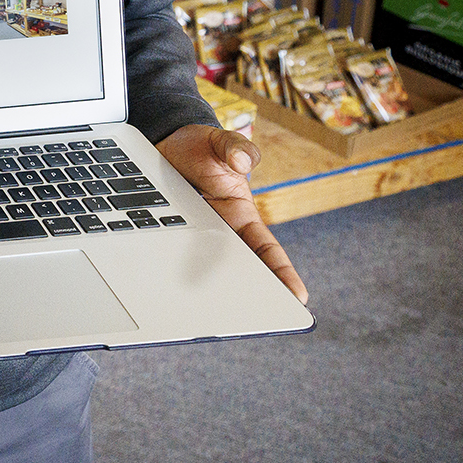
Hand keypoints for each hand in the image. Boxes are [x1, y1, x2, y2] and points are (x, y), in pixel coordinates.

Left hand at [154, 124, 307, 304]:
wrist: (163, 142)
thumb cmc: (201, 146)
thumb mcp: (221, 142)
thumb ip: (235, 147)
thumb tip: (242, 160)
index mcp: (241, 216)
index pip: (267, 250)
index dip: (283, 273)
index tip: (299, 297)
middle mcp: (219, 232)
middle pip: (236, 270)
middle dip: (248, 295)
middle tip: (255, 320)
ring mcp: (193, 237)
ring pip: (202, 271)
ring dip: (207, 290)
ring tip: (208, 312)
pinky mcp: (167, 235)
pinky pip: (169, 257)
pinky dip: (170, 273)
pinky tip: (165, 287)